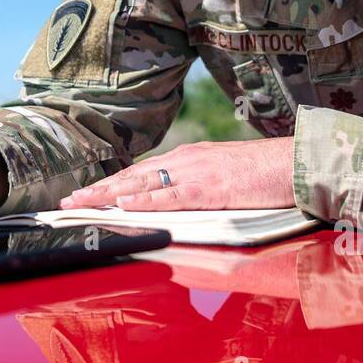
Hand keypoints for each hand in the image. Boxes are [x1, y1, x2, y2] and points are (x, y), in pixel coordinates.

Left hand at [59, 137, 295, 210]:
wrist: (295, 162)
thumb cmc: (265, 172)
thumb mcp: (224, 175)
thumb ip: (199, 184)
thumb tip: (178, 199)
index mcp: (188, 158)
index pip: (140, 172)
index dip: (110, 184)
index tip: (85, 194)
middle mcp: (185, 161)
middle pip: (132, 175)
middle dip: (98, 190)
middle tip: (67, 201)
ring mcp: (196, 173)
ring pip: (142, 184)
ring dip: (108, 195)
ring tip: (81, 203)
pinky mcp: (210, 188)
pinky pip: (171, 196)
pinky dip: (144, 200)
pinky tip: (124, 204)